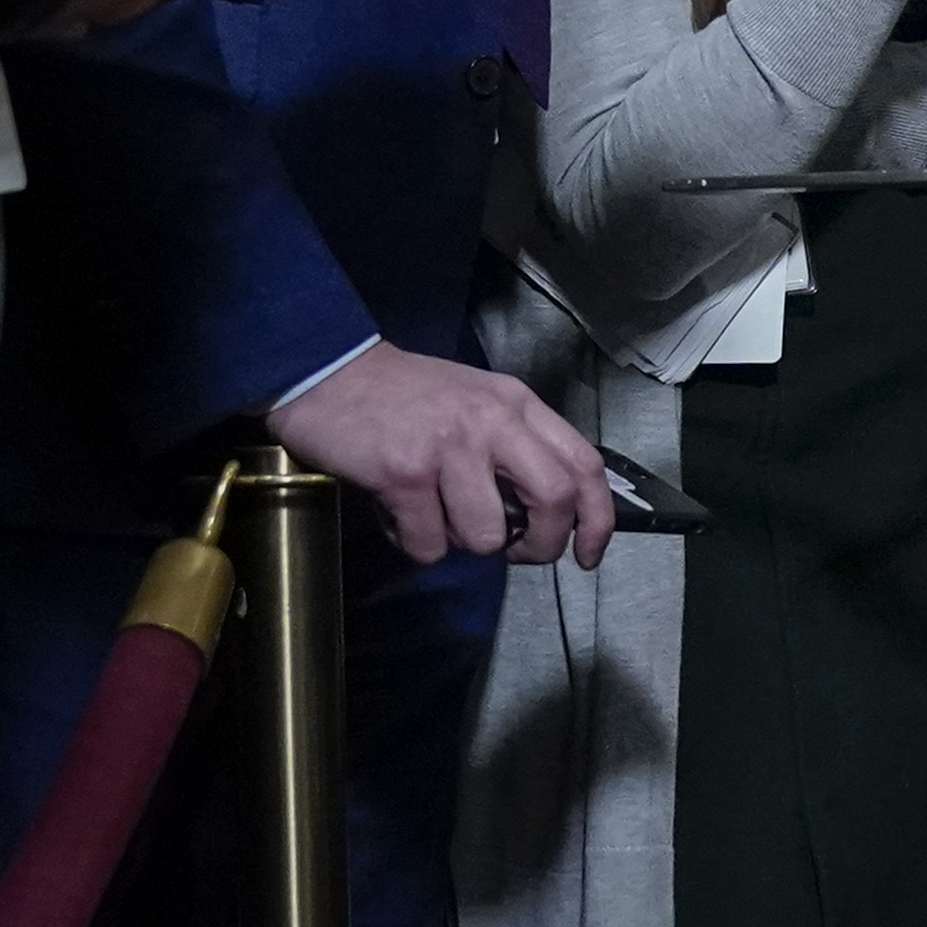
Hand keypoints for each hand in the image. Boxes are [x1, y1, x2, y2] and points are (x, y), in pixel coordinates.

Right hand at [271, 343, 615, 565]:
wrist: (329, 371)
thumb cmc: (405, 397)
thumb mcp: (476, 403)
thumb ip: (515, 448)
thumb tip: (544, 518)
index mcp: (517, 404)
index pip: (584, 464)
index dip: (597, 519)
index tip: (587, 555)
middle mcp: (493, 421)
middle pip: (554, 500)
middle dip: (541, 545)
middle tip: (514, 554)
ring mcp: (450, 446)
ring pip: (486, 536)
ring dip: (460, 542)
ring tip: (432, 513)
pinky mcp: (406, 473)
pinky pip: (430, 545)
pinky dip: (414, 543)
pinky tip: (396, 511)